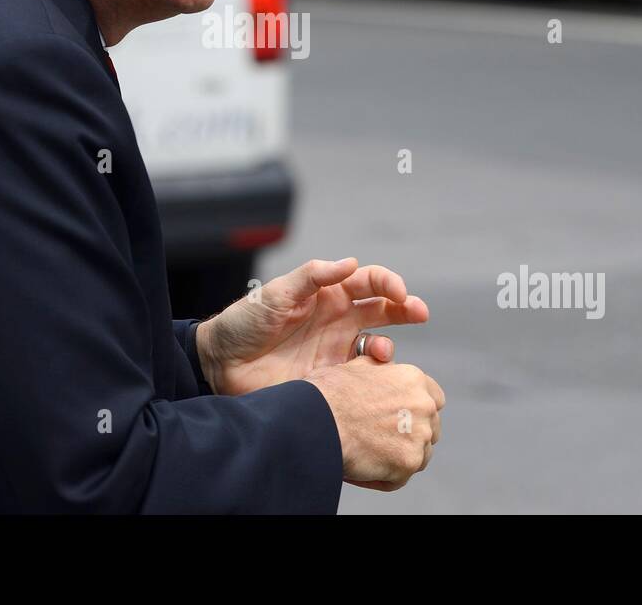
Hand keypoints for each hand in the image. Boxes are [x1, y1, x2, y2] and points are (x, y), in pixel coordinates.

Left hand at [195, 257, 427, 395]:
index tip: (399, 292)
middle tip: (420, 312)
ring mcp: (336, 350)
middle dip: (406, 308)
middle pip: (383, 310)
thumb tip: (351, 263)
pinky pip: (362, 376)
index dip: (388, 283)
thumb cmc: (245, 322)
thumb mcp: (276, 293)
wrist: (222, 365)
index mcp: (327, 294)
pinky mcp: (331, 379)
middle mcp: (337, 320)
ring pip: (378, 345)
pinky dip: (374, 375)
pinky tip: (369, 376)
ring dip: (389, 345)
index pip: (368, 282)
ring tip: (383, 353)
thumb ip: (313, 276)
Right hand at [305, 356, 443, 490]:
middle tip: (383, 440)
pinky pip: (399, 477)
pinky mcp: (408, 463)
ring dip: (398, 456)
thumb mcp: (355, 367)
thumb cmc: (327, 394)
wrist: (315, 421)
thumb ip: (378, 371)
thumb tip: (381, 369)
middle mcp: (423, 405)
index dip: (417, 410)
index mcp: (412, 379)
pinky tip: (361, 468)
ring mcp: (418, 436)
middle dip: (411, 435)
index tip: (404, 418)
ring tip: (368, 455)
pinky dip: (382, 477)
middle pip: (430, 428)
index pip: (434, 398)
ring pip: (419, 454)